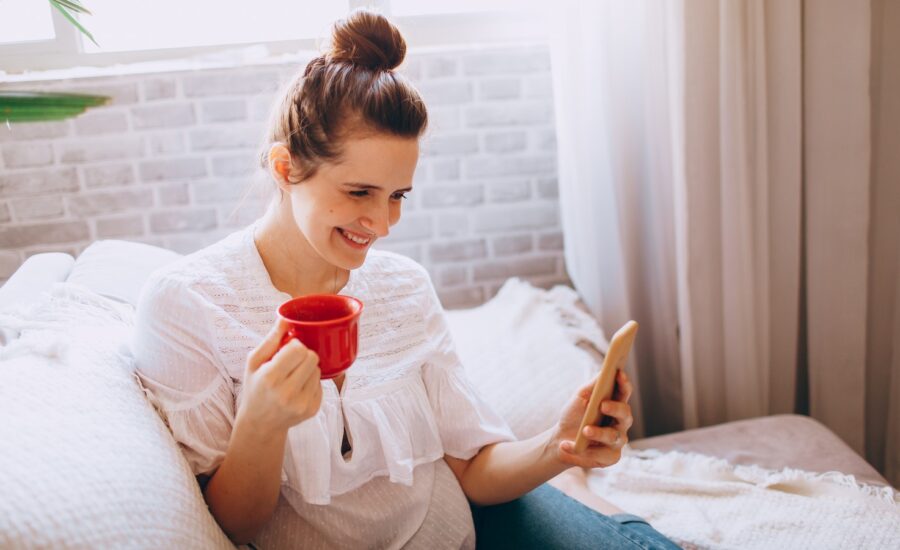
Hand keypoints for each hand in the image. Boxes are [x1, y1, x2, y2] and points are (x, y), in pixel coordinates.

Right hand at [238, 318, 322, 435]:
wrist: (260, 423)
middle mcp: (287, 393)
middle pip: (312, 357)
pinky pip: (321, 385)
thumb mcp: (254, 362)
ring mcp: (302, 404)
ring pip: (318, 370)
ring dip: (308, 369)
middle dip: (304, 355)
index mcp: (270, 378)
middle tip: (291, 362)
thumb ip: (271, 339)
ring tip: (293, 376)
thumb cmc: (255, 387)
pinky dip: (311, 382)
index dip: (294, 345)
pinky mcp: (312, 410)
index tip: (287, 350)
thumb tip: (285, 318)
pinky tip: (298, 388)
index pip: (298, 349)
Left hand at [551, 370, 633, 468]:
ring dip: (598, 433)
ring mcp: (617, 441)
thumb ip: (593, 386)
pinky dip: (582, 451)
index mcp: (615, 404)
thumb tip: (605, 370)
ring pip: (613, 436)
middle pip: (625, 414)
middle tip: (603, 405)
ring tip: (584, 431)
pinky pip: (601, 454)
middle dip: (615, 408)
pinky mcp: (610, 457)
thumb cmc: (574, 415)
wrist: (560, 439)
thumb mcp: (580, 398)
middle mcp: (621, 423)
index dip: (624, 383)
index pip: (624, 392)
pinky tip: (567, 445)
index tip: (619, 373)